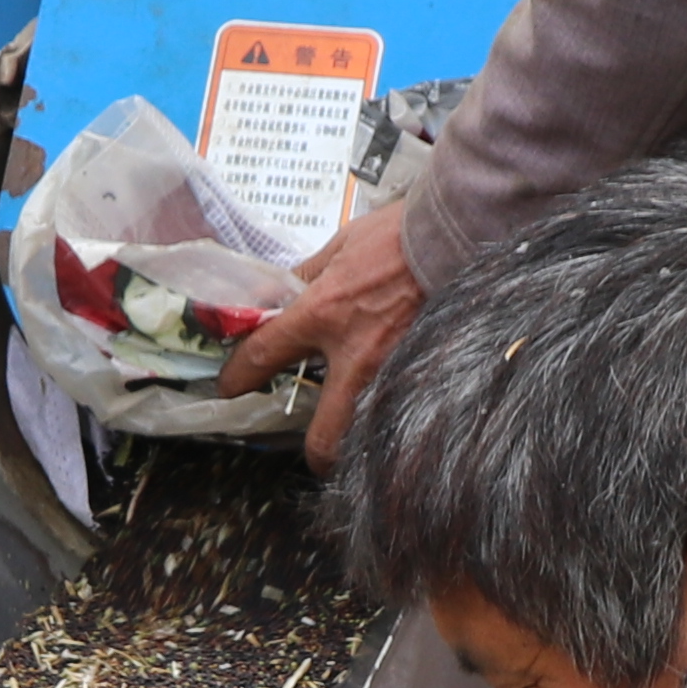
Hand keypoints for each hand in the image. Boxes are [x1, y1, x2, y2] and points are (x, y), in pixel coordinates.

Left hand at [215, 206, 426, 461]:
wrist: (456, 235)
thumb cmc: (398, 235)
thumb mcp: (339, 246)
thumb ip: (305, 276)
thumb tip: (276, 294)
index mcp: (324, 313)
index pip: (265, 354)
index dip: (239, 375)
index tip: (230, 387)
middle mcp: (356, 354)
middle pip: (325, 434)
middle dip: (315, 453)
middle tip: (312, 450)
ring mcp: (393, 371)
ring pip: (370, 434)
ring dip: (362, 443)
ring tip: (359, 440)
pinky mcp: (424, 371)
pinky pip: (400, 410)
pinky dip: (391, 418)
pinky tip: (389, 414)